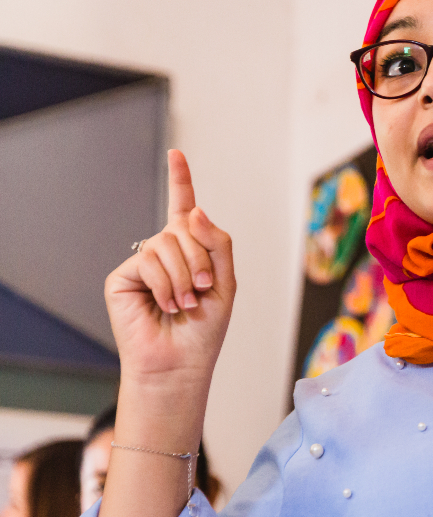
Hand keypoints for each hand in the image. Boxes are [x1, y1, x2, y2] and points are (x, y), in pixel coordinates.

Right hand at [104, 149, 235, 389]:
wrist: (180, 361)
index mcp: (191, 249)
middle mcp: (164, 251)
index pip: (184, 209)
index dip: (180, 180)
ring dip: (183, 274)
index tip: (176, 154)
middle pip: (185, 226)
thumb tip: (196, 211)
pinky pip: (149, 261)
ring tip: (185, 301)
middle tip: (202, 288)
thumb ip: (217, 242)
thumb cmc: (204, 327)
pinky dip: (165, 284)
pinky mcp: (122, 277)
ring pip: (166, 242)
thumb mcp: (226, 282)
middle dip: (200, 257)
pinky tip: (166, 305)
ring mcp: (142, 262)